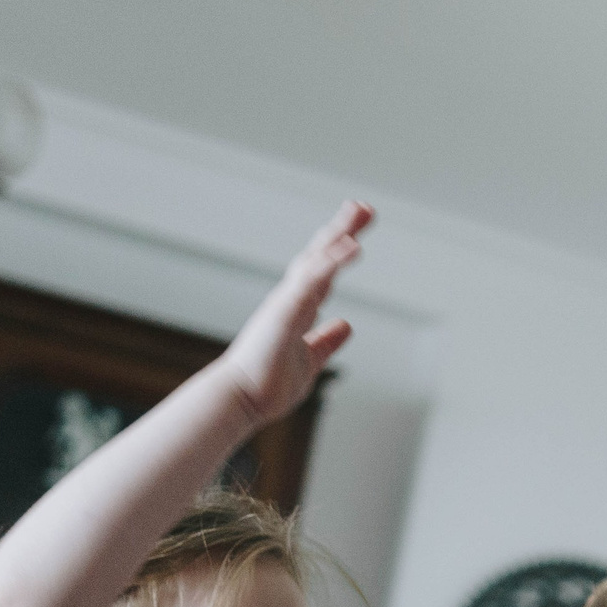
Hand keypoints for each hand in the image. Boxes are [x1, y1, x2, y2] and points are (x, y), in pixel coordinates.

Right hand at [211, 201, 369, 425]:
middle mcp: (291, 299)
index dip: (339, 251)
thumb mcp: (310, 360)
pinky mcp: (284, 311)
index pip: (323, 272)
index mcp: (297, 309)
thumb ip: (325, 341)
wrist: (242, 399)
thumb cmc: (268, 384)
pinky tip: (351, 246)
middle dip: (342, 230)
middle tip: (364, 207)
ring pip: (316, 260)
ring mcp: (287, 302)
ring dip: (339, 234)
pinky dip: (331, 261)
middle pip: (320, 255)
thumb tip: (344, 325)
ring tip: (360, 213)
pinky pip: (312, 280)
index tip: (357, 232)